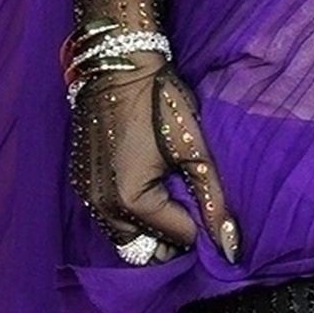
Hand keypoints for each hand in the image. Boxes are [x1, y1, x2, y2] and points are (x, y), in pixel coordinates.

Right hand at [68, 48, 240, 264]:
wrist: (118, 64)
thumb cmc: (160, 101)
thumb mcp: (193, 148)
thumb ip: (212, 200)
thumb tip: (231, 249)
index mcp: (131, 201)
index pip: (176, 238)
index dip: (199, 225)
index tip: (207, 200)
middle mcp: (102, 208)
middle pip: (145, 249)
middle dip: (171, 234)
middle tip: (191, 202)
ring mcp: (87, 196)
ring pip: (125, 237)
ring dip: (149, 227)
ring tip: (172, 193)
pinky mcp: (82, 183)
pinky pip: (109, 218)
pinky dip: (130, 213)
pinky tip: (149, 184)